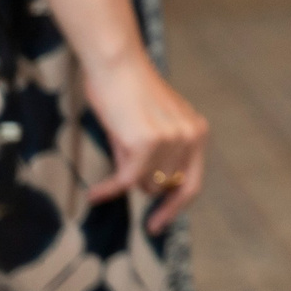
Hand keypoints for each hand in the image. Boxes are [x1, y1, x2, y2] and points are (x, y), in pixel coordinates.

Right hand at [83, 52, 209, 234]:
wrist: (116, 63)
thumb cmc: (127, 92)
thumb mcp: (153, 125)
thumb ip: (160, 156)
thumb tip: (150, 192)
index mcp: (197, 132)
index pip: (192, 184)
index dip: (174, 209)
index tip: (156, 226)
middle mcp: (190, 136)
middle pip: (163, 188)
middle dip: (142, 186)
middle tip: (124, 185)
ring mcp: (171, 140)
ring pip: (143, 185)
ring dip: (125, 175)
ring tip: (117, 144)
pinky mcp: (146, 143)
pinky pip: (124, 181)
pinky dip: (107, 190)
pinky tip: (93, 194)